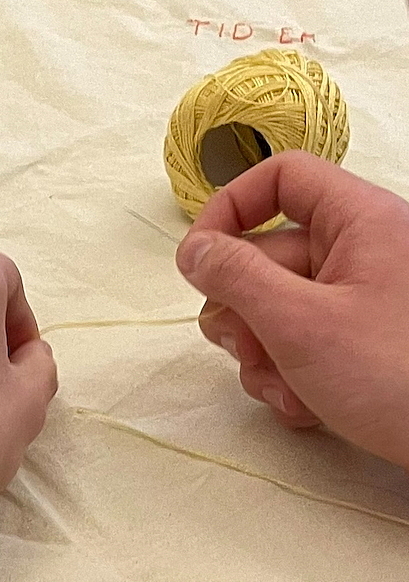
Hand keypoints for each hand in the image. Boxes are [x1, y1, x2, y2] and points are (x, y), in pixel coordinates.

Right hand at [176, 151, 408, 467]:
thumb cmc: (400, 380)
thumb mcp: (300, 324)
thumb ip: (237, 277)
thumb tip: (194, 250)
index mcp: (363, 221)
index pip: (282, 177)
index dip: (230, 208)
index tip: (198, 261)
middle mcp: (367, 251)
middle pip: (270, 253)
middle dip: (243, 310)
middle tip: (245, 349)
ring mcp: (367, 297)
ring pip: (279, 304)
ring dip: (264, 353)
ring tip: (286, 389)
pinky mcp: (366, 338)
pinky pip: (305, 338)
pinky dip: (291, 372)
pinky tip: (305, 404)